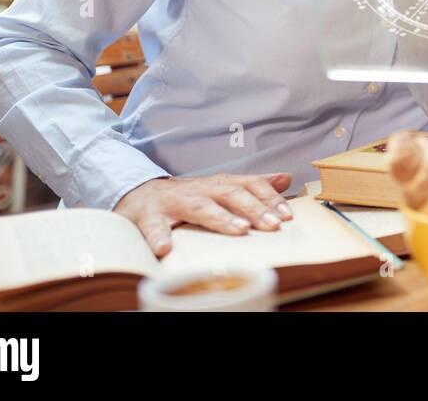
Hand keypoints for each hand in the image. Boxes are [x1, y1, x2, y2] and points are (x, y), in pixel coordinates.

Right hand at [114, 172, 294, 256]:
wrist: (140, 193)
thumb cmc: (189, 195)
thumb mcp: (221, 186)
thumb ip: (252, 185)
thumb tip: (286, 178)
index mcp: (219, 184)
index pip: (250, 185)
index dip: (269, 198)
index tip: (287, 215)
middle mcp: (200, 189)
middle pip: (231, 195)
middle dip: (253, 209)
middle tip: (272, 225)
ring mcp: (175, 200)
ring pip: (200, 207)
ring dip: (220, 218)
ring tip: (239, 229)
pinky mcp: (149, 214)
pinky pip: (153, 226)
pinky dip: (158, 236)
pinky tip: (164, 250)